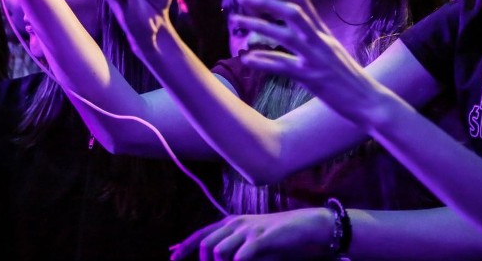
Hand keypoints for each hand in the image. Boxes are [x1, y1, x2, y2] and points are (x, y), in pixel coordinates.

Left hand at [170, 209, 332, 260]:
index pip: (202, 234)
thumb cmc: (282, 238)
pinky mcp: (261, 239)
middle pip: (206, 245)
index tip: (172, 256)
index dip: (185, 245)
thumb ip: (236, 249)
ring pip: (218, 252)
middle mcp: (237, 224)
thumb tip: (218, 258)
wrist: (309, 227)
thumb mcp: (255, 243)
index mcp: (233, 223)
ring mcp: (249, 230)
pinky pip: (240, 257)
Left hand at [233, 0, 373, 123]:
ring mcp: (316, 58)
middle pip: (292, 12)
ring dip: (258, 26)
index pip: (303, 1)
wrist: (370, 101)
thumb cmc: (349, 80)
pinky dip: (264, 61)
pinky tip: (246, 59)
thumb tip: (293, 36)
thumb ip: (314, 42)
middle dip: (266, 2)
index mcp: (323, 34)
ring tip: (237, 21)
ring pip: (285, 35)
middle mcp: (320, 41)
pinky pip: (284, 66)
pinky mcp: (313, 77)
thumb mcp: (331, 54)